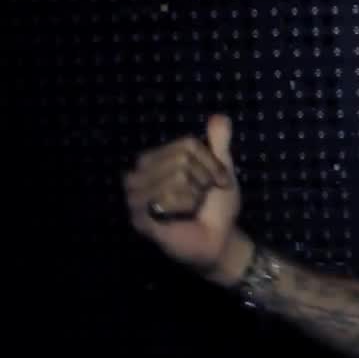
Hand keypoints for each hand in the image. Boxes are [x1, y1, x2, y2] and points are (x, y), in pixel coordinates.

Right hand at [122, 113, 244, 278]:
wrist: (219, 241)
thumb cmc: (216, 207)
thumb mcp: (222, 170)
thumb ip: (219, 143)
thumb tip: (219, 116)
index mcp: (156, 160)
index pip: (186, 144)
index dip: (209, 162)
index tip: (219, 181)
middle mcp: (140, 175)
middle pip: (182, 158)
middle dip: (203, 179)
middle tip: (203, 196)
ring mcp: (136, 196)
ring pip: (176, 175)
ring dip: (194, 194)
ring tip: (191, 207)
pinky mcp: (139, 217)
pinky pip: (165, 197)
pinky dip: (183, 206)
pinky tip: (180, 216)